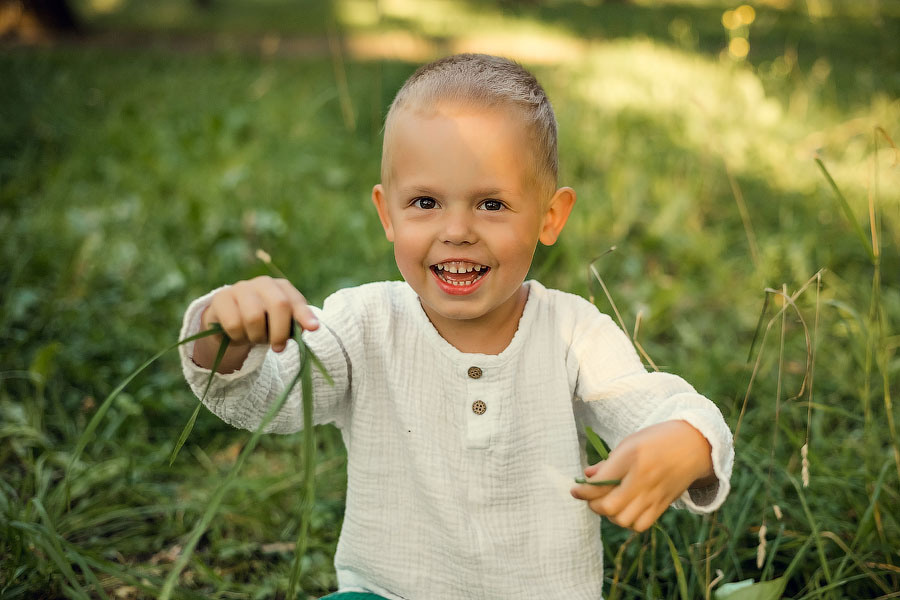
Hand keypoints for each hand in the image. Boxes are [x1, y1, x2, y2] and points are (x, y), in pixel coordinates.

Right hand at [193, 276, 318, 372]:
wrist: (229, 324)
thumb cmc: (263, 325)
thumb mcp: (281, 326)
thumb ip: (295, 325)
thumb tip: (312, 327)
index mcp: (282, 287)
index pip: (296, 300)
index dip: (305, 314)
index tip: (313, 329)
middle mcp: (263, 283)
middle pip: (279, 304)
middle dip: (280, 332)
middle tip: (278, 348)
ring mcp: (241, 288)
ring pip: (254, 317)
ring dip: (256, 336)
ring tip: (254, 338)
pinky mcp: (221, 298)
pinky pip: (234, 323)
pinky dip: (238, 336)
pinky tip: (237, 335)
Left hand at [570, 420, 713, 531]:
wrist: (694, 445)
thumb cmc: (656, 440)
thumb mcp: (629, 443)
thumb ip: (607, 463)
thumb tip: (586, 477)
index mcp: (633, 457)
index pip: (600, 482)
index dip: (583, 490)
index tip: (575, 490)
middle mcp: (644, 478)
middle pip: (610, 507)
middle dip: (594, 505)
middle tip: (590, 498)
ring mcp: (655, 494)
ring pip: (624, 520)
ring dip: (610, 515)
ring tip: (608, 503)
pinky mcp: (664, 505)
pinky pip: (641, 525)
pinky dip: (628, 522)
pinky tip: (624, 510)